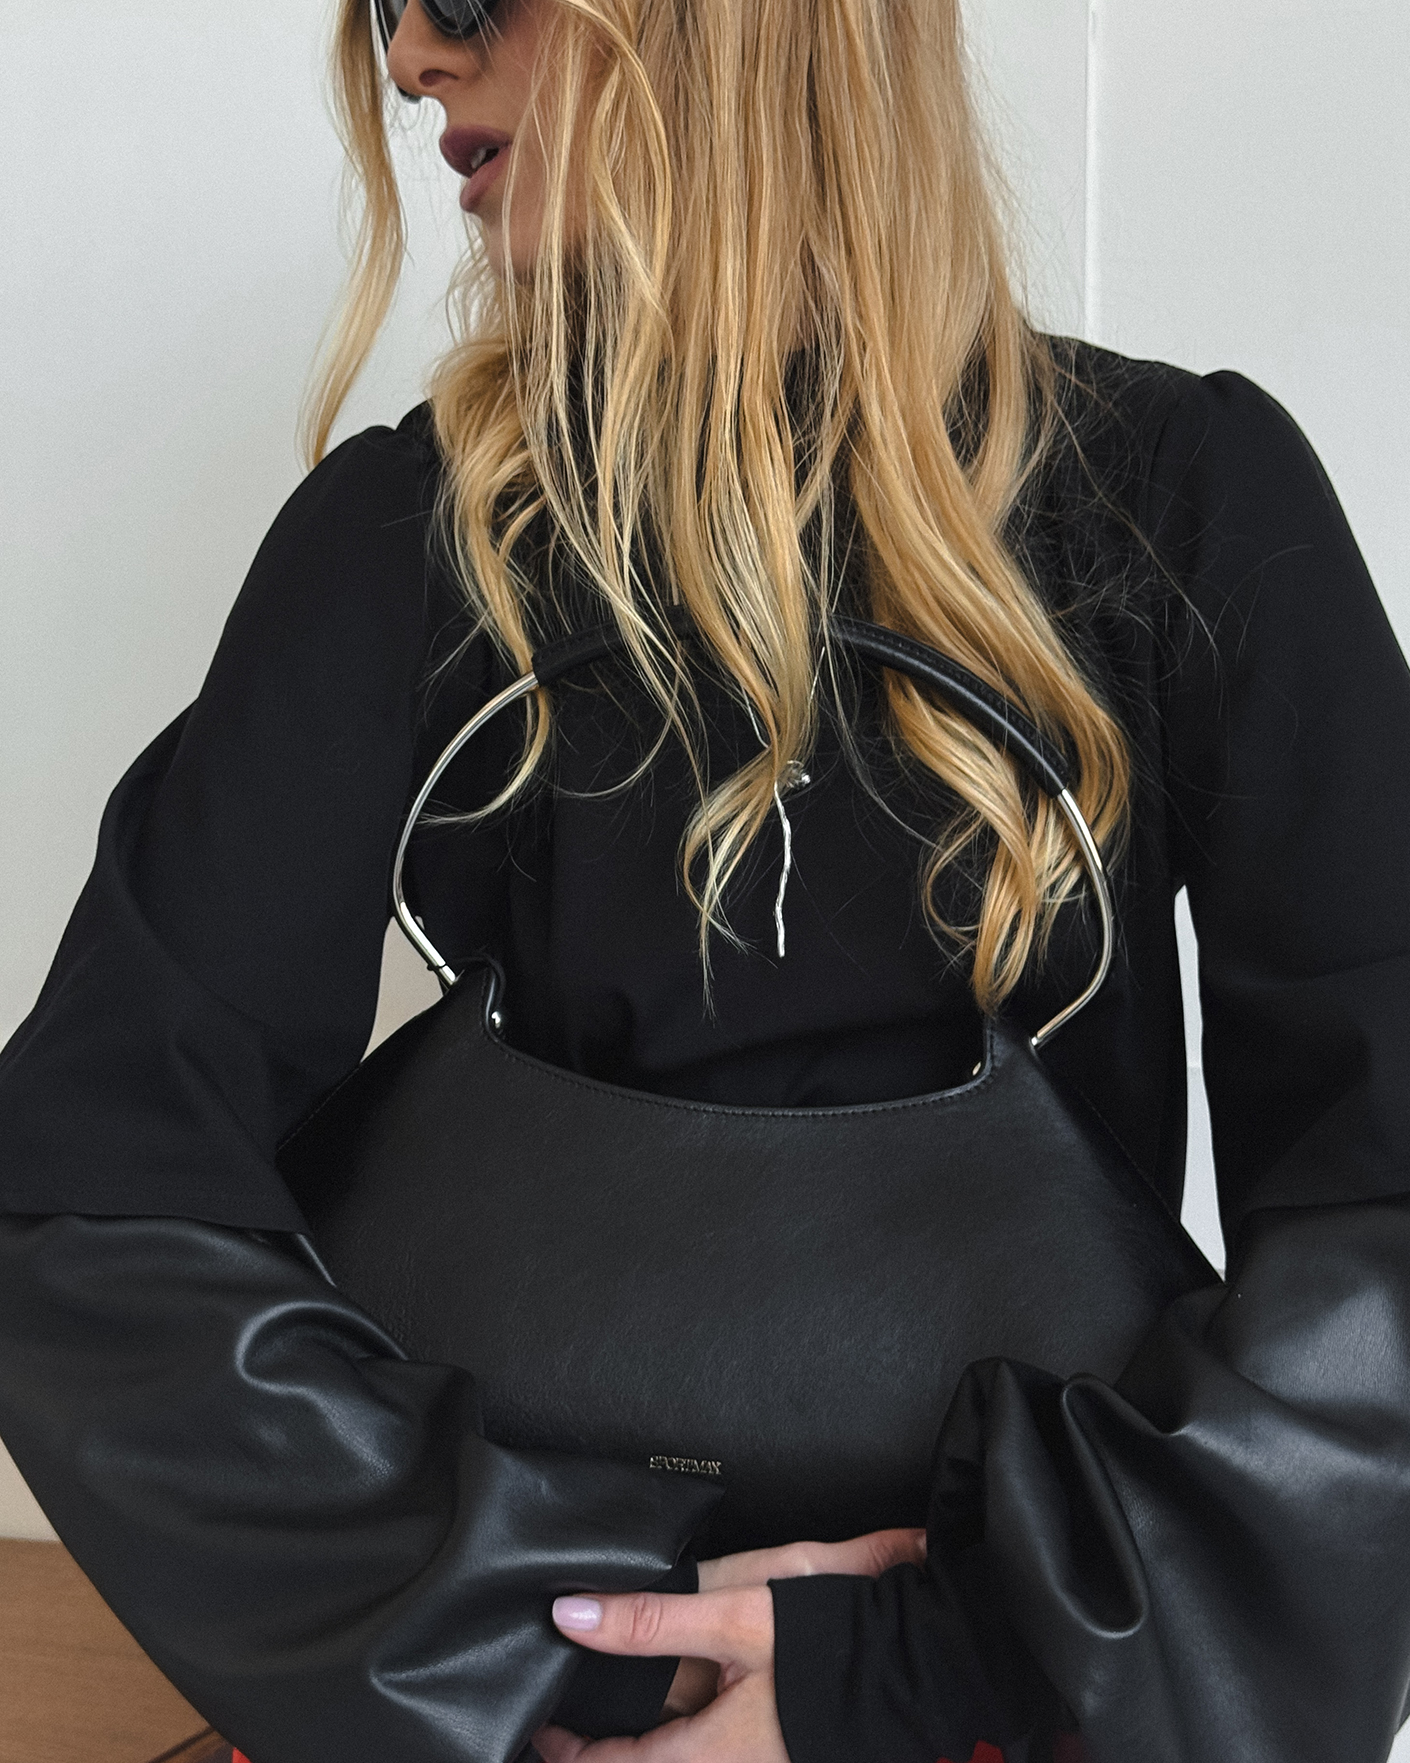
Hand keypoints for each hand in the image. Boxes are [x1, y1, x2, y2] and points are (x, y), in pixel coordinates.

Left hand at [532, 1527, 924, 1758]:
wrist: (927, 1667)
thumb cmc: (835, 1644)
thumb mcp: (738, 1618)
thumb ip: (650, 1620)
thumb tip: (570, 1616)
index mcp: (710, 1758)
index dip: (568, 1753)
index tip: (539, 1732)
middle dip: (609, 1755)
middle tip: (571, 1727)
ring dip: (651, 1749)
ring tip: (620, 1724)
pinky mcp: (783, 1757)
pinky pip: (716, 1758)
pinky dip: (686, 1743)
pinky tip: (685, 1718)